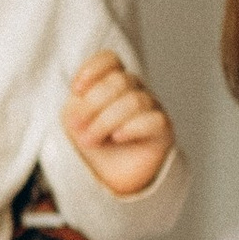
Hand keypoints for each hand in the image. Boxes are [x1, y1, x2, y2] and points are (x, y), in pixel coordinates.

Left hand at [61, 50, 175, 198]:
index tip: (75, 90)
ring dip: (106, 121)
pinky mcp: (163, 130)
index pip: (110, 60)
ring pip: (134, 101)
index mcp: (112, 83)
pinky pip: (153, 120)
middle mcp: (135, 91)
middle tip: (77, 127)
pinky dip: (132, 127)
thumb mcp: (75, 121)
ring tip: (90, 140)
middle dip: (93, 104)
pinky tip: (117, 137)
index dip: (94, 69)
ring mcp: (151, 108)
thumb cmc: (91, 145)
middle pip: (120, 81)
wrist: (107, 179)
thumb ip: (77, 102)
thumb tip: (78, 94)